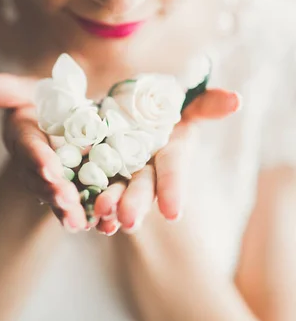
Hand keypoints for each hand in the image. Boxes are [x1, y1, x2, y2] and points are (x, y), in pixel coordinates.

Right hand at [0, 74, 87, 232]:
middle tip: (67, 201)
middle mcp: (33, 163)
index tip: (50, 168)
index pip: (28, 147)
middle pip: (41, 179)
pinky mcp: (73, 187)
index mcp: (22, 136)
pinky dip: (87, 215)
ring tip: (79, 222)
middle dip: (53, 190)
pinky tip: (100, 224)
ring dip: (66, 210)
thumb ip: (7, 88)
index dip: (37, 158)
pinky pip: (78, 204)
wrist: (67, 114)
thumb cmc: (45, 97)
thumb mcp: (29, 89)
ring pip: (57, 197)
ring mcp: (52, 179)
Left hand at [92, 89, 241, 234]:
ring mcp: (120, 174)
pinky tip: (84, 216)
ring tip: (101, 215)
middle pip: (141, 188)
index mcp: (168, 154)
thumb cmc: (164, 108)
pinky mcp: (94, 171)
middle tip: (128, 220)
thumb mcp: (187, 103)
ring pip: (115, 193)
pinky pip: (90, 188)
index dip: (172, 190)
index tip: (172, 214)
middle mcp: (145, 169)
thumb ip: (207, 104)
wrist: (126, 110)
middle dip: (135, 203)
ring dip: (109, 206)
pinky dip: (86, 203)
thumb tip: (236, 100)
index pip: (172, 172)